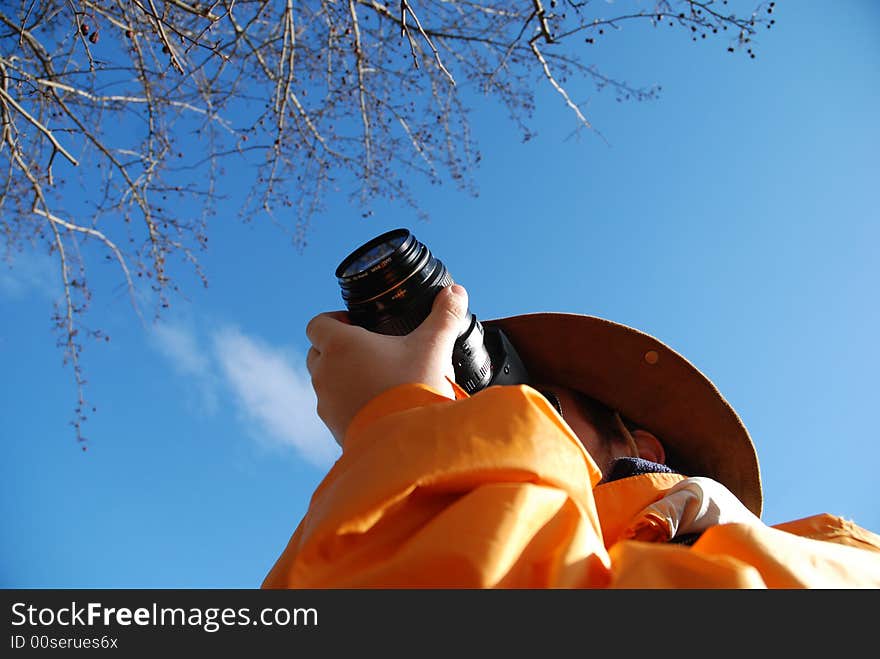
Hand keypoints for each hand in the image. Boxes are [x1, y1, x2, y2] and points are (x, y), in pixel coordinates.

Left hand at [306, 284, 469, 444]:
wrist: (407, 443)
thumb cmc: (413, 389)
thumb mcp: (434, 346)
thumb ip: (444, 316)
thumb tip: (456, 292)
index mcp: (340, 345)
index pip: (317, 323)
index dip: (334, 320)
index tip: (356, 324)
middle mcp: (325, 373)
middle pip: (317, 352)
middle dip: (337, 350)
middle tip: (369, 352)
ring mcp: (326, 403)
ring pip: (324, 383)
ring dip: (342, 379)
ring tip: (375, 381)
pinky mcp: (333, 428)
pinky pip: (334, 411)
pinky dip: (349, 406)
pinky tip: (376, 408)